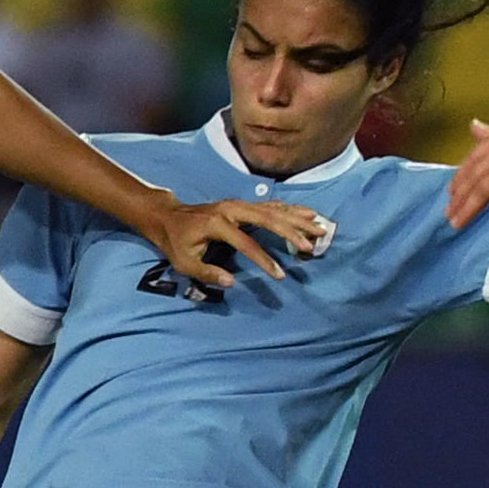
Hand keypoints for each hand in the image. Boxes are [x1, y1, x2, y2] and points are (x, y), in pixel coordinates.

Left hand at [152, 198, 329, 287]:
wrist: (168, 217)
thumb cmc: (176, 242)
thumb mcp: (184, 262)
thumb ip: (208, 273)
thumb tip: (232, 282)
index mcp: (218, 223)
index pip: (247, 243)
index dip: (264, 260)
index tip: (280, 275)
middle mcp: (232, 209)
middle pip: (268, 217)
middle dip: (292, 231)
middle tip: (312, 243)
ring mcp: (239, 204)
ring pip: (274, 209)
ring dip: (298, 218)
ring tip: (320, 226)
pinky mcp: (243, 205)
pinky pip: (271, 206)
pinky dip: (291, 210)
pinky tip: (308, 213)